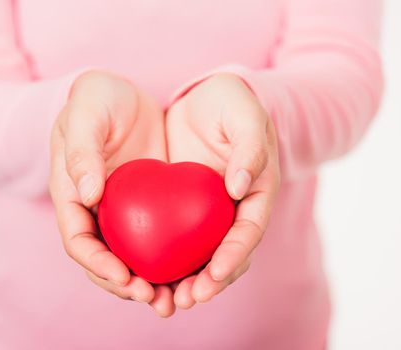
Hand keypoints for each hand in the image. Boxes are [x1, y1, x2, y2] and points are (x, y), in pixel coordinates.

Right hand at [49, 70, 174, 316]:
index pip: (78, 241)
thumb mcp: (86, 114)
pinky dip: (170, 258)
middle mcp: (95, 211)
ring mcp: (122, 211)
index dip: (98, 264)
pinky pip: (158, 237)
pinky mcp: (148, 205)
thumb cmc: (96, 99)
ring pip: (133, 257)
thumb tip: (88, 198)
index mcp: (71, 195)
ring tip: (176, 299)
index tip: (124, 277)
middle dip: (127, 286)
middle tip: (156, 300)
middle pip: (105, 261)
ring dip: (151, 283)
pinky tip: (194, 269)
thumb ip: (82, 152)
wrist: (123, 91)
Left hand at [166, 72, 280, 307]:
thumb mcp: (244, 115)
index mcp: (257, 192)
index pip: (249, 230)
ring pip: (199, 256)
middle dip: (209, 281)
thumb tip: (241, 188)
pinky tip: (143, 274)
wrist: (204, 97)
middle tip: (187, 299)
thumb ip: (249, 147)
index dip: (235, 254)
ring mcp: (208, 212)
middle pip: (226, 255)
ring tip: (164, 301)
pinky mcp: (182, 209)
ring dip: (184, 281)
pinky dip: (163, 259)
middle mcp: (234, 209)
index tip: (216, 272)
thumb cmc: (231, 102)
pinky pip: (173, 238)